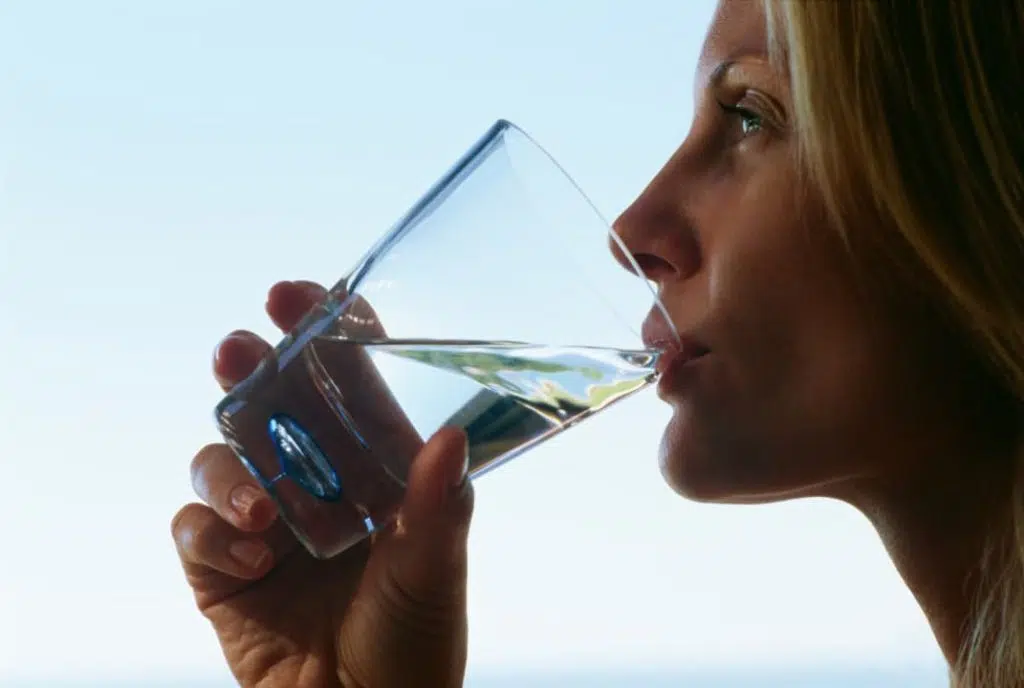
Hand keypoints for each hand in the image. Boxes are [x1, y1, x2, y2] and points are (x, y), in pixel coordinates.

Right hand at [171, 280, 473, 687]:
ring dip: (232, 469)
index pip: (348, 382)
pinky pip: (195, 528)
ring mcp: (265, 521)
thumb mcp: (434, 570)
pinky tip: (250, 559)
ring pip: (224, 456)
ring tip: (261, 512)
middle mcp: (317, 482)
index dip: (323, 333)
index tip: (297, 295)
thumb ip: (438, 506)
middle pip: (272, 403)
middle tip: (239, 350)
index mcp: (375, 468)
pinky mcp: (221, 567)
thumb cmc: (415, 643)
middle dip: (251, 370)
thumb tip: (451, 435)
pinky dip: (212, 535)